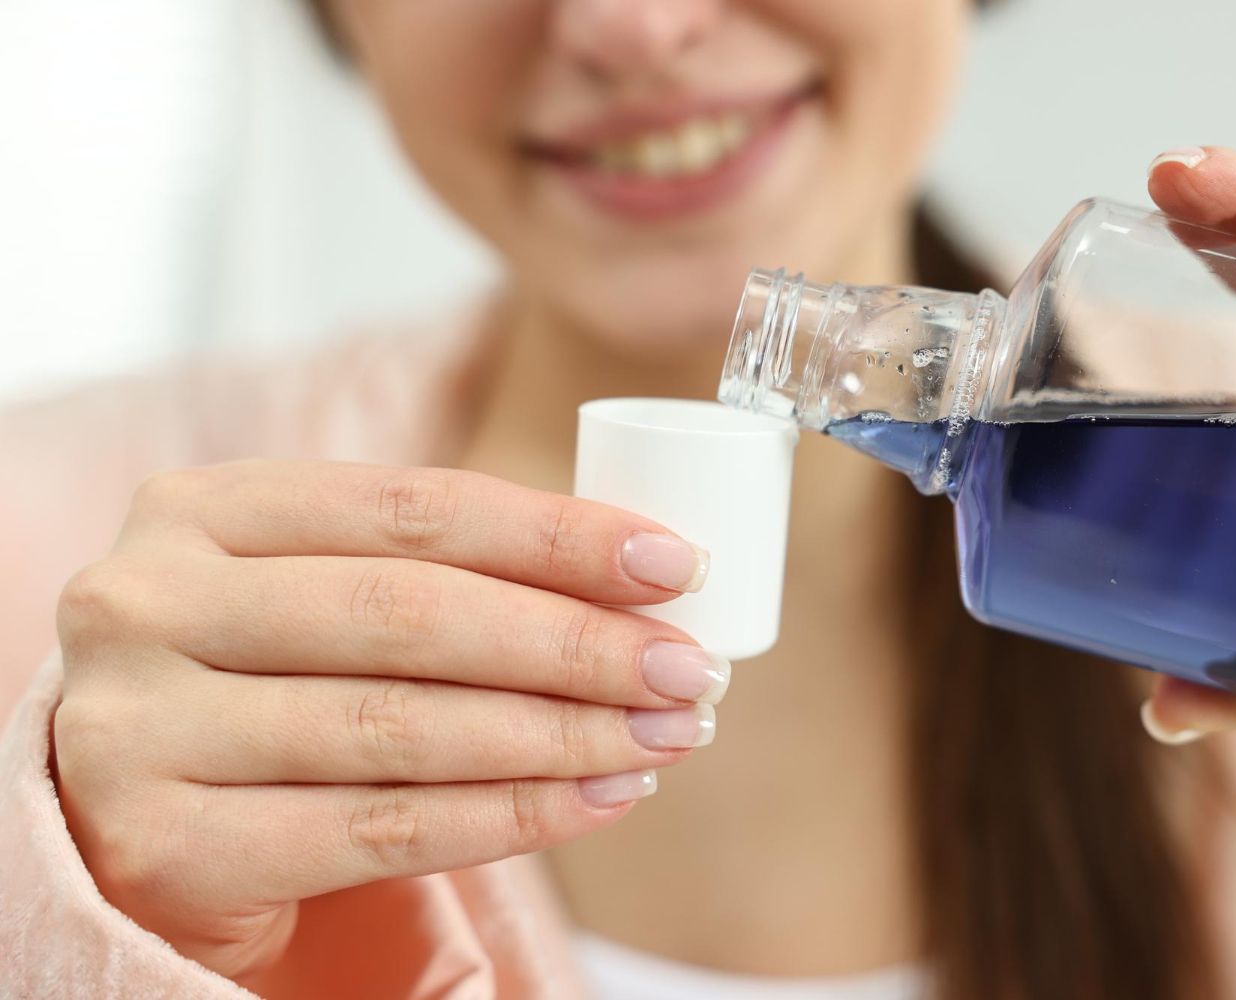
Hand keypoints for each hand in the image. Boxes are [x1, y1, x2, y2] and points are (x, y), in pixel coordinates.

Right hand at [53, 461, 729, 979]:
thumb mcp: (324, 598)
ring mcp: (138, 729)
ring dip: (563, 734)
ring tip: (664, 735)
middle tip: (687, 667)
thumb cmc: (266, 686)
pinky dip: (511, 815)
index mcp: (200, 510)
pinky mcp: (164, 847)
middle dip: (575, 642)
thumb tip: (641, 580)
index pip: (411, 507)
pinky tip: (598, 797)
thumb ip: (443, 575)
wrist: (136, 822)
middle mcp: (148, 603)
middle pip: (411, 614)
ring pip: (404, 727)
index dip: (556, 534)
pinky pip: (383, 830)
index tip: (675, 563)